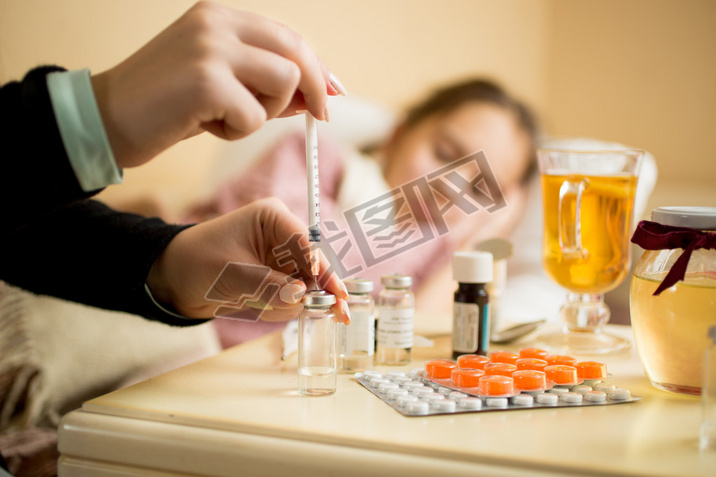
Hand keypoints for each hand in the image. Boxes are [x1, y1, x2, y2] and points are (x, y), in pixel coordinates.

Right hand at [91, 1, 344, 168]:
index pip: (287, 36)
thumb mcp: (219, 84)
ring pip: (284, 79)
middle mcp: (217, 23)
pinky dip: (238, 130)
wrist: (107, 119)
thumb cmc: (165, 105)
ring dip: (266, 111)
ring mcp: (211, 48)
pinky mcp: (205, 80)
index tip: (333, 92)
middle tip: (320, 115)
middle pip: (296, 50)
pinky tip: (206, 126)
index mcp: (219, 16)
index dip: (316, 67)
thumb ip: (262, 81)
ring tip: (228, 118)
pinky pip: (255, 115)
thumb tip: (314, 95)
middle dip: (316, 87)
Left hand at [146, 198, 349, 322]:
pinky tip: (254, 307)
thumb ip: (268, 285)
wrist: (173, 278)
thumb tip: (300, 295)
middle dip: (321, 291)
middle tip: (341, 314)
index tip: (333, 293)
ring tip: (258, 306)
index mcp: (273, 218)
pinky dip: (279, 308)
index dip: (322, 269)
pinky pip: (292, 297)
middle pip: (316, 266)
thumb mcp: (231, 274)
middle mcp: (282, 236)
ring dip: (292, 303)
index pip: (307, 242)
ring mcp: (281, 259)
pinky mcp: (277, 278)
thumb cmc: (196, 262)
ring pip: (306, 286)